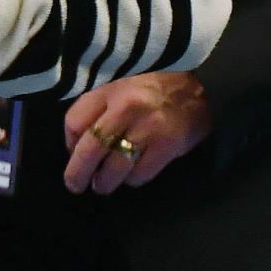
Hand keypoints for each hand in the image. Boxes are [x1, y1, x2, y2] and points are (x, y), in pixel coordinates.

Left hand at [62, 72, 212, 193]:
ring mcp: (148, 129)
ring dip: (105, 182)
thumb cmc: (154, 87)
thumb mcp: (119, 85)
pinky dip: (132, 180)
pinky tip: (131, 175)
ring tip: (103, 184)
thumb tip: (76, 145)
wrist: (201, 87)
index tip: (72, 151)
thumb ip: (97, 109)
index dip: (68, 142)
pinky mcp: (168, 146)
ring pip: (114, 168)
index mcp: (109, 90)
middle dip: (78, 173)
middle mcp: (126, 108)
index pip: (74, 122)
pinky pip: (140, 175)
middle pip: (90, 150)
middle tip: (75, 185)